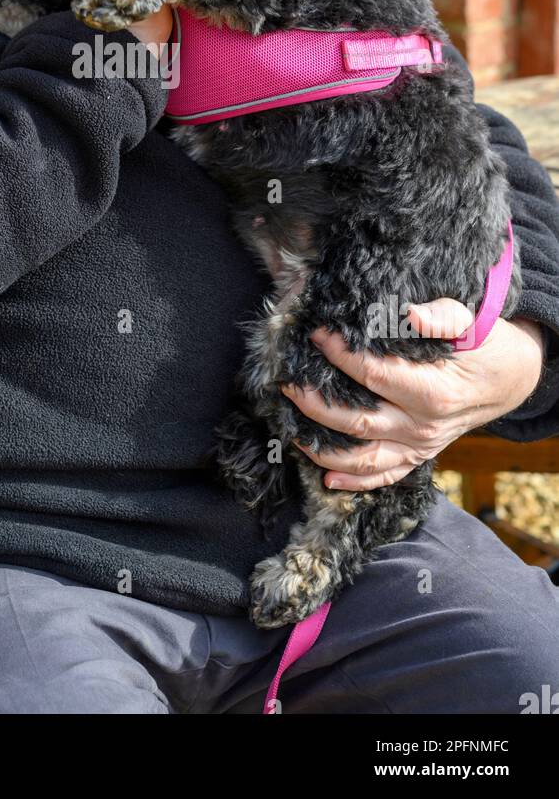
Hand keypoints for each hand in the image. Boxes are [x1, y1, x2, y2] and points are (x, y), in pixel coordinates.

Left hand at [282, 303, 544, 490]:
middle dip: (315, 405)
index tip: (317, 335)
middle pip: (358, 421)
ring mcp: (420, 446)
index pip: (374, 375)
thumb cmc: (487, 348)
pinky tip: (326, 480)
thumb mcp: (472, 323)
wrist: (511, 381)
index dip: (341, 355)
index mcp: (434, 392)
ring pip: (364, 458)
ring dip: (324, 448)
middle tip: (287, 385)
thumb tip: (409, 316)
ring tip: (292, 429)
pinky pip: (384, 477)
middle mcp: (423, 426)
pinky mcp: (418, 456)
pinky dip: (354, 483)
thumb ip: (441, 317)